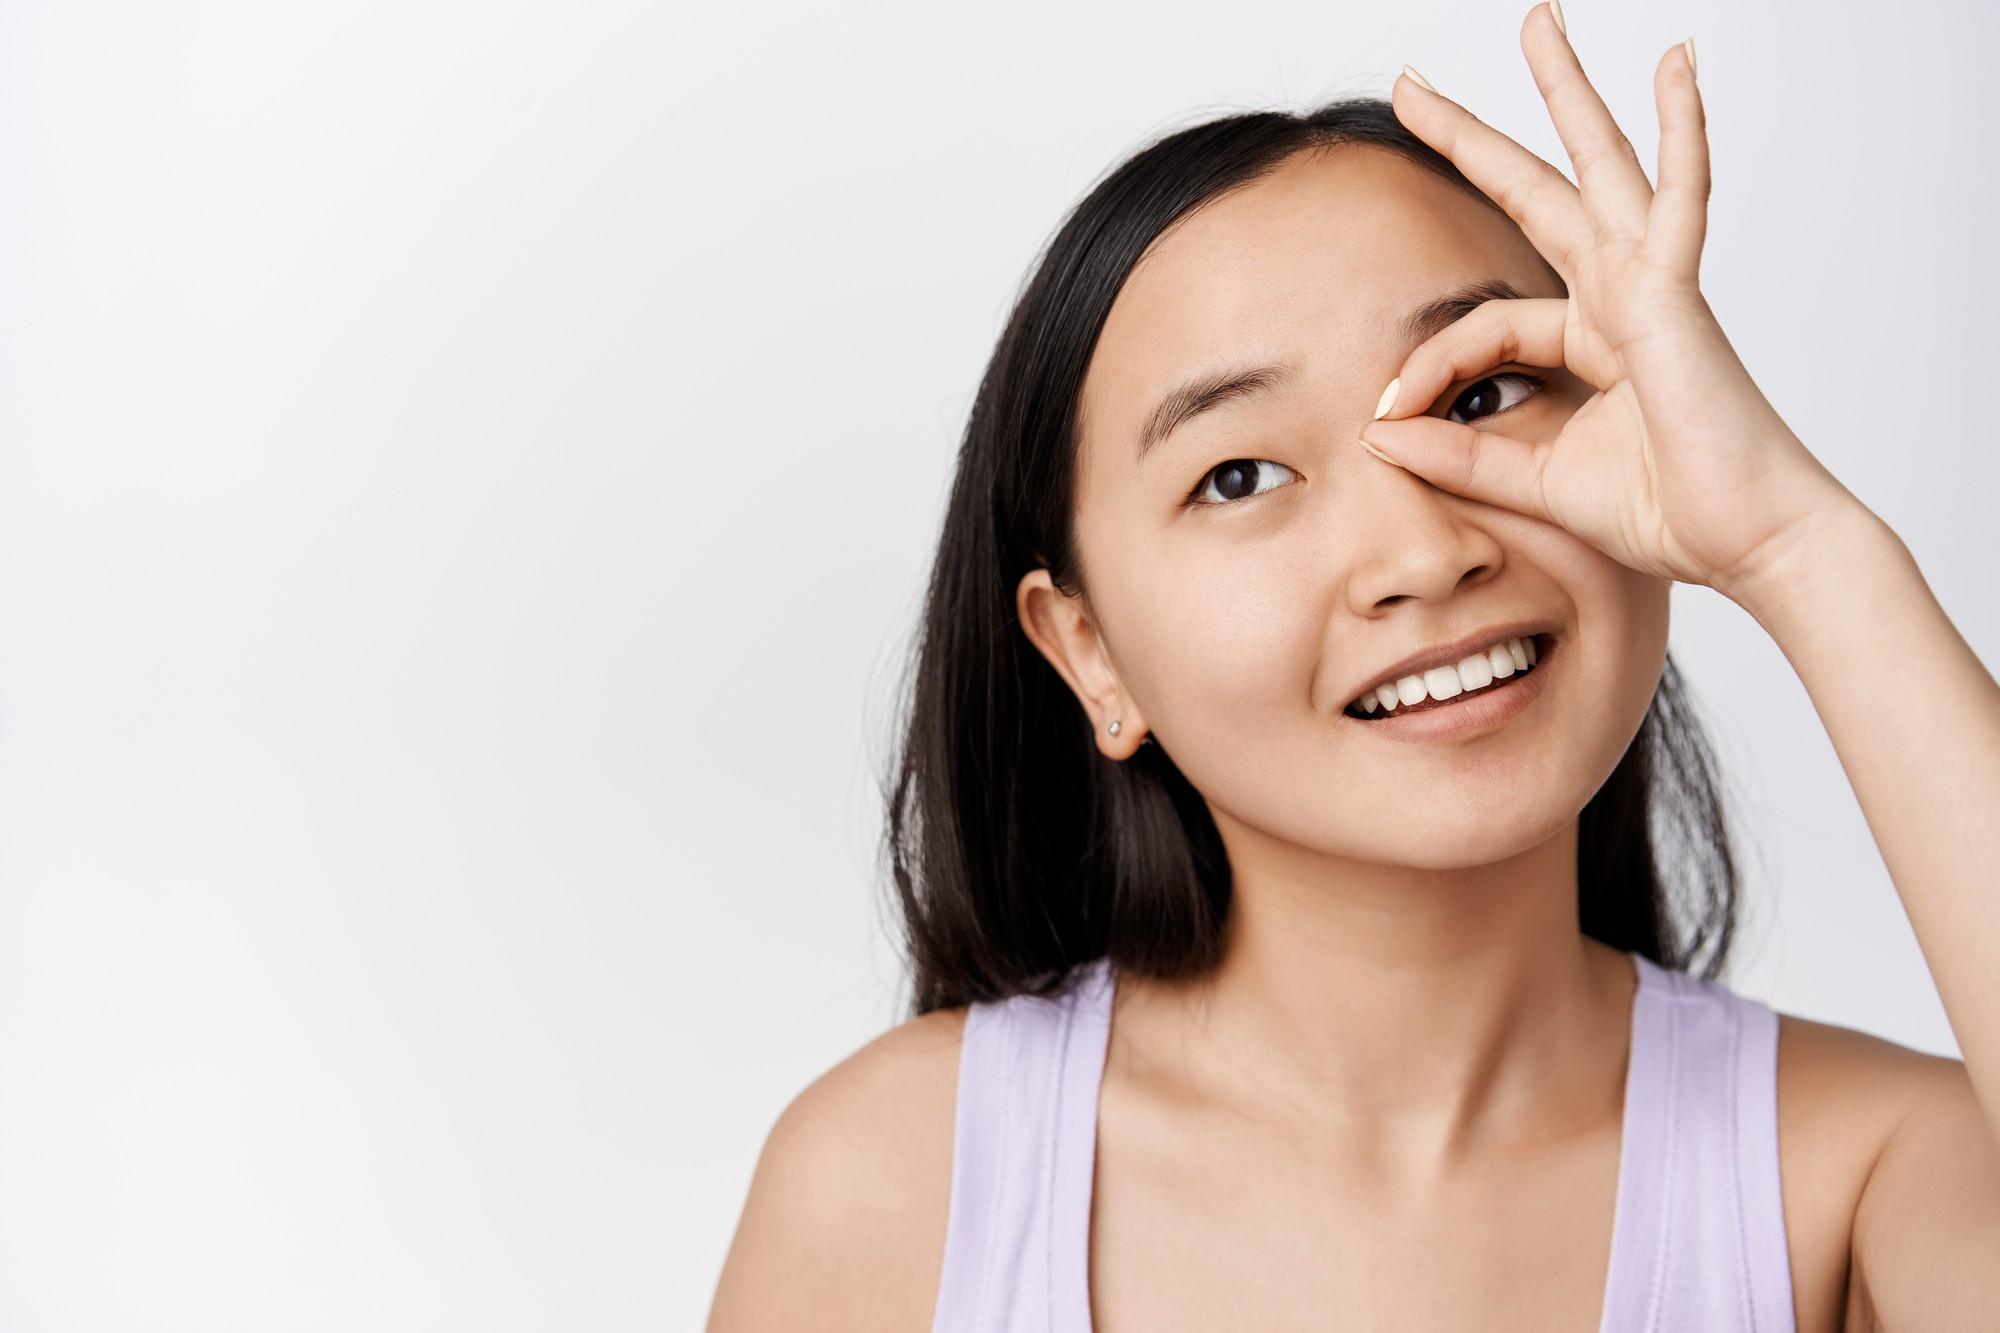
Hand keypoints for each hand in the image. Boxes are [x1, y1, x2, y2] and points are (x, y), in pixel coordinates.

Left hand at [1357, 4, 1861, 606]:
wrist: (1748, 542)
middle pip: (1536, 194)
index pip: (1483, 324)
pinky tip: (1677, 66)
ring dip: (1568, 94)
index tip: (1382, 416)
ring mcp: (1652, 287)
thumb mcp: (1533, 484)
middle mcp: (1619, 298)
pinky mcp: (1678, 298)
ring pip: (1599, 169)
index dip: (1424, 366)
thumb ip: (1458, 456)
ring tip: (1539, 24)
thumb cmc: (1667, 513)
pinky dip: (1682, 134)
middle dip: (1473, 139)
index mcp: (1592, 339)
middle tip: (1412, 84)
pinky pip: (1679, 202)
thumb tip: (1377, 437)